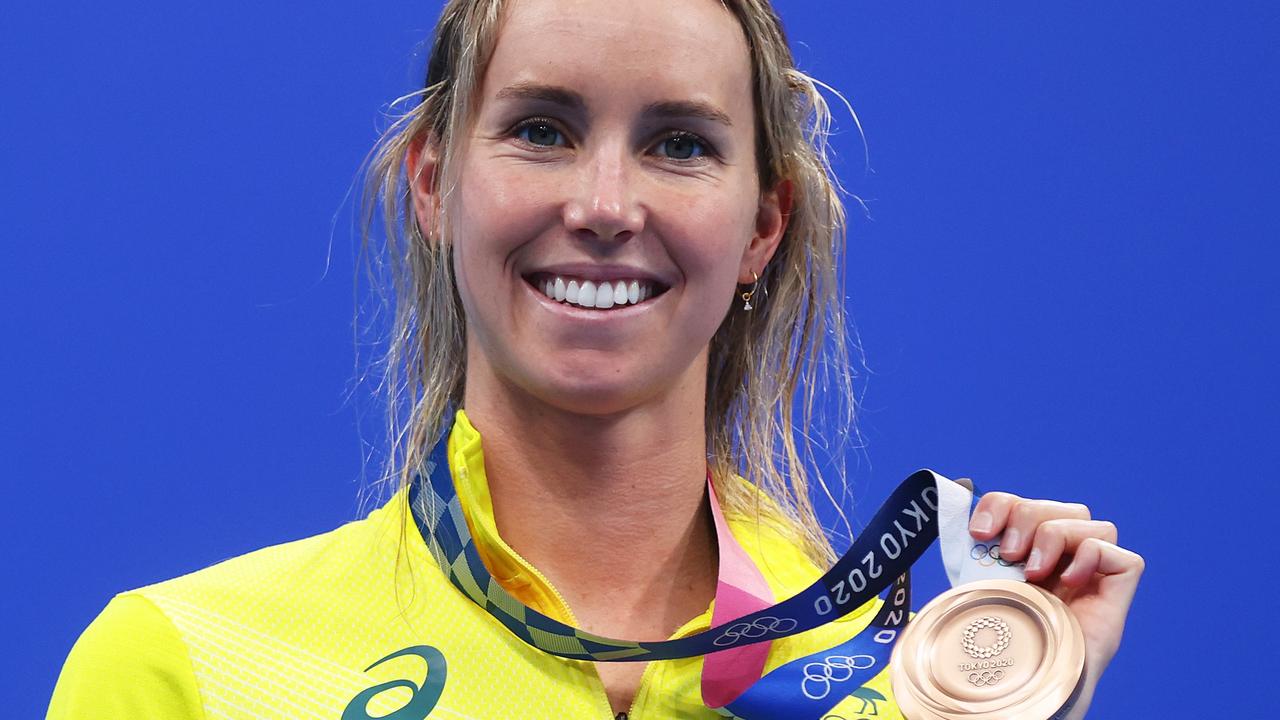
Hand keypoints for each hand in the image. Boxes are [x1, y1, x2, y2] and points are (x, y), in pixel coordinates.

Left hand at [968, 491, 1144, 718]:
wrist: (1021, 695)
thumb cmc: (998, 648)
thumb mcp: (980, 593)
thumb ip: (978, 561)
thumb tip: (955, 523)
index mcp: (1027, 558)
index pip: (1025, 506)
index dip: (1003, 504)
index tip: (979, 531)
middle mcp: (1062, 566)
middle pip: (1060, 508)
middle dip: (1027, 517)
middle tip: (1006, 553)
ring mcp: (1091, 583)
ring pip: (1091, 522)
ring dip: (1055, 534)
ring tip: (1032, 572)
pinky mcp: (1115, 600)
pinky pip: (1125, 558)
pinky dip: (1093, 556)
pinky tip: (1066, 583)